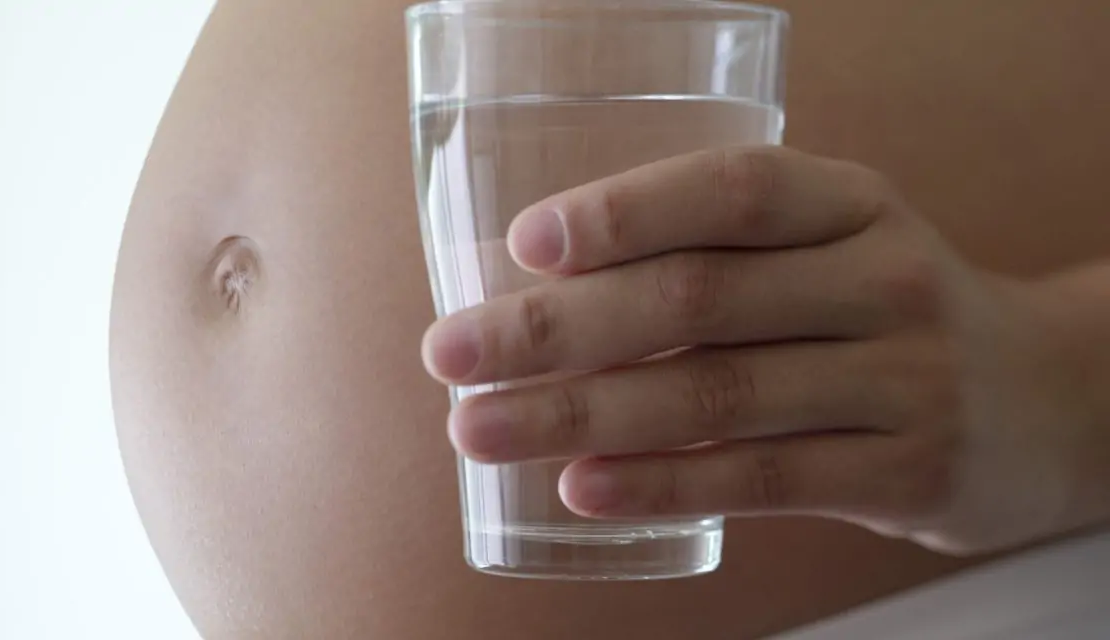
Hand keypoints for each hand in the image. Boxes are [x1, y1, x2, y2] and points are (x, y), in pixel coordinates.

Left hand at [420, 145, 1104, 555]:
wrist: (1049, 399)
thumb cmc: (885, 313)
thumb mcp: (831, 252)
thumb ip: (719, 263)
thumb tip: (540, 298)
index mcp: (851, 204)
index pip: (734, 190)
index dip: (625, 212)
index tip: (523, 245)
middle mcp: (882, 279)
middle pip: (699, 298)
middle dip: (557, 329)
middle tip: (449, 353)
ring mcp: (902, 378)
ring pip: (718, 395)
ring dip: (581, 415)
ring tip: (479, 428)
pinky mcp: (906, 472)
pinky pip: (763, 480)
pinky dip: (663, 484)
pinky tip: (581, 488)